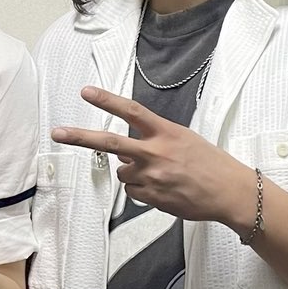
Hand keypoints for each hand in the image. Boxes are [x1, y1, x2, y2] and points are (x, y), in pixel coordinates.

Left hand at [50, 87, 252, 227]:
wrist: (229, 192)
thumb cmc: (210, 163)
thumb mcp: (184, 140)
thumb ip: (154, 140)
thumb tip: (124, 149)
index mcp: (166, 132)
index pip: (132, 111)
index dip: (107, 100)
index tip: (87, 92)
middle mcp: (155, 152)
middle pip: (110, 142)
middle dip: (80, 137)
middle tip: (58, 132)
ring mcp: (152, 176)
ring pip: (123, 172)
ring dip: (132, 173)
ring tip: (160, 175)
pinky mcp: (152, 197)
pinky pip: (134, 192)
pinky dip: (142, 190)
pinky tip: (163, 189)